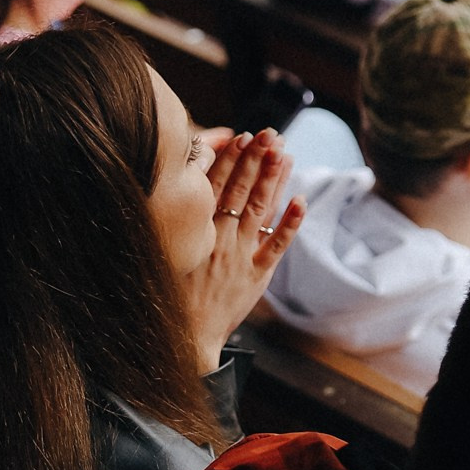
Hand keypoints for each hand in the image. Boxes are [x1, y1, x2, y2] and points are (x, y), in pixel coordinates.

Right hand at [182, 130, 305, 371]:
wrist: (185, 337)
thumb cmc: (173, 293)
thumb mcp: (169, 253)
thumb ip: (181, 223)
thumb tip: (186, 188)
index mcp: (195, 231)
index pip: (216, 185)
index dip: (232, 159)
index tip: (243, 136)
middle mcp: (219, 239)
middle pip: (241, 191)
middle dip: (257, 159)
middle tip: (271, 133)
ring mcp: (240, 256)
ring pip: (260, 210)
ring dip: (274, 179)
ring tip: (285, 152)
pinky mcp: (257, 276)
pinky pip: (277, 245)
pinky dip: (289, 222)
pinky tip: (301, 200)